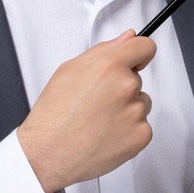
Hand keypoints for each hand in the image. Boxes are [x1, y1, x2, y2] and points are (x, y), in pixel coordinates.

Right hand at [16, 30, 155, 192]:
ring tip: (98, 121)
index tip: (136, 61)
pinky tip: (105, 134)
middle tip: (96, 103)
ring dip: (126, 110)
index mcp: (110, 66)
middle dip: (121, 88)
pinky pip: (142, 126)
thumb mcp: (69, 70)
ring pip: (141, 104)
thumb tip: (127, 38)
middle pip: (137, 80)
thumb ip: (103, 50)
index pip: (145, 47)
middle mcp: (126, 86)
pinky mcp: (141, 135)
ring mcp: (136, 112)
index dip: (138, 54)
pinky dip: (128, 131)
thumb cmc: (54, 115)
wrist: (48, 154)